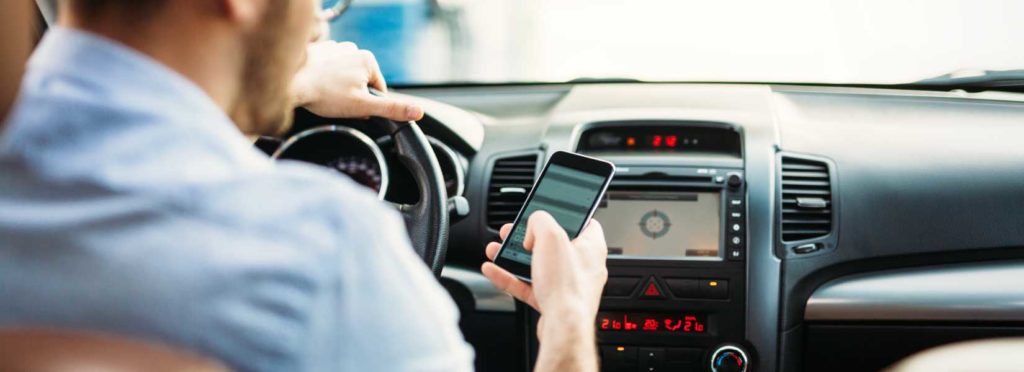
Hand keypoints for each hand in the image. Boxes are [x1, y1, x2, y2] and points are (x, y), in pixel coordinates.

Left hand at [291, 41, 423, 120]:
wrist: (289, 83)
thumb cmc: (324, 94)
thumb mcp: (363, 106)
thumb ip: (392, 109)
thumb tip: (417, 112)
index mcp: (368, 60)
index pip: (378, 90)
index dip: (367, 105)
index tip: (352, 108)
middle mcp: (353, 49)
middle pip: (361, 83)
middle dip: (352, 96)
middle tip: (337, 103)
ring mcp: (335, 48)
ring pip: (345, 78)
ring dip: (338, 88)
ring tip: (325, 95)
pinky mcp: (318, 52)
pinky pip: (329, 71)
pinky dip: (325, 80)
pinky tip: (317, 87)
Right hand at [482, 212, 607, 338]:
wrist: (563, 328)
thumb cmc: (567, 287)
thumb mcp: (551, 236)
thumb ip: (540, 220)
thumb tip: (533, 225)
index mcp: (591, 246)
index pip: (584, 221)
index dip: (564, 213)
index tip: (548, 210)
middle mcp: (582, 265)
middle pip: (554, 243)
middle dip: (528, 236)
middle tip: (513, 232)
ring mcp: (568, 284)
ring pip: (538, 265)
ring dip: (515, 256)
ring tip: (496, 249)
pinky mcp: (553, 301)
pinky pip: (529, 285)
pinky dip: (511, 277)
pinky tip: (494, 270)